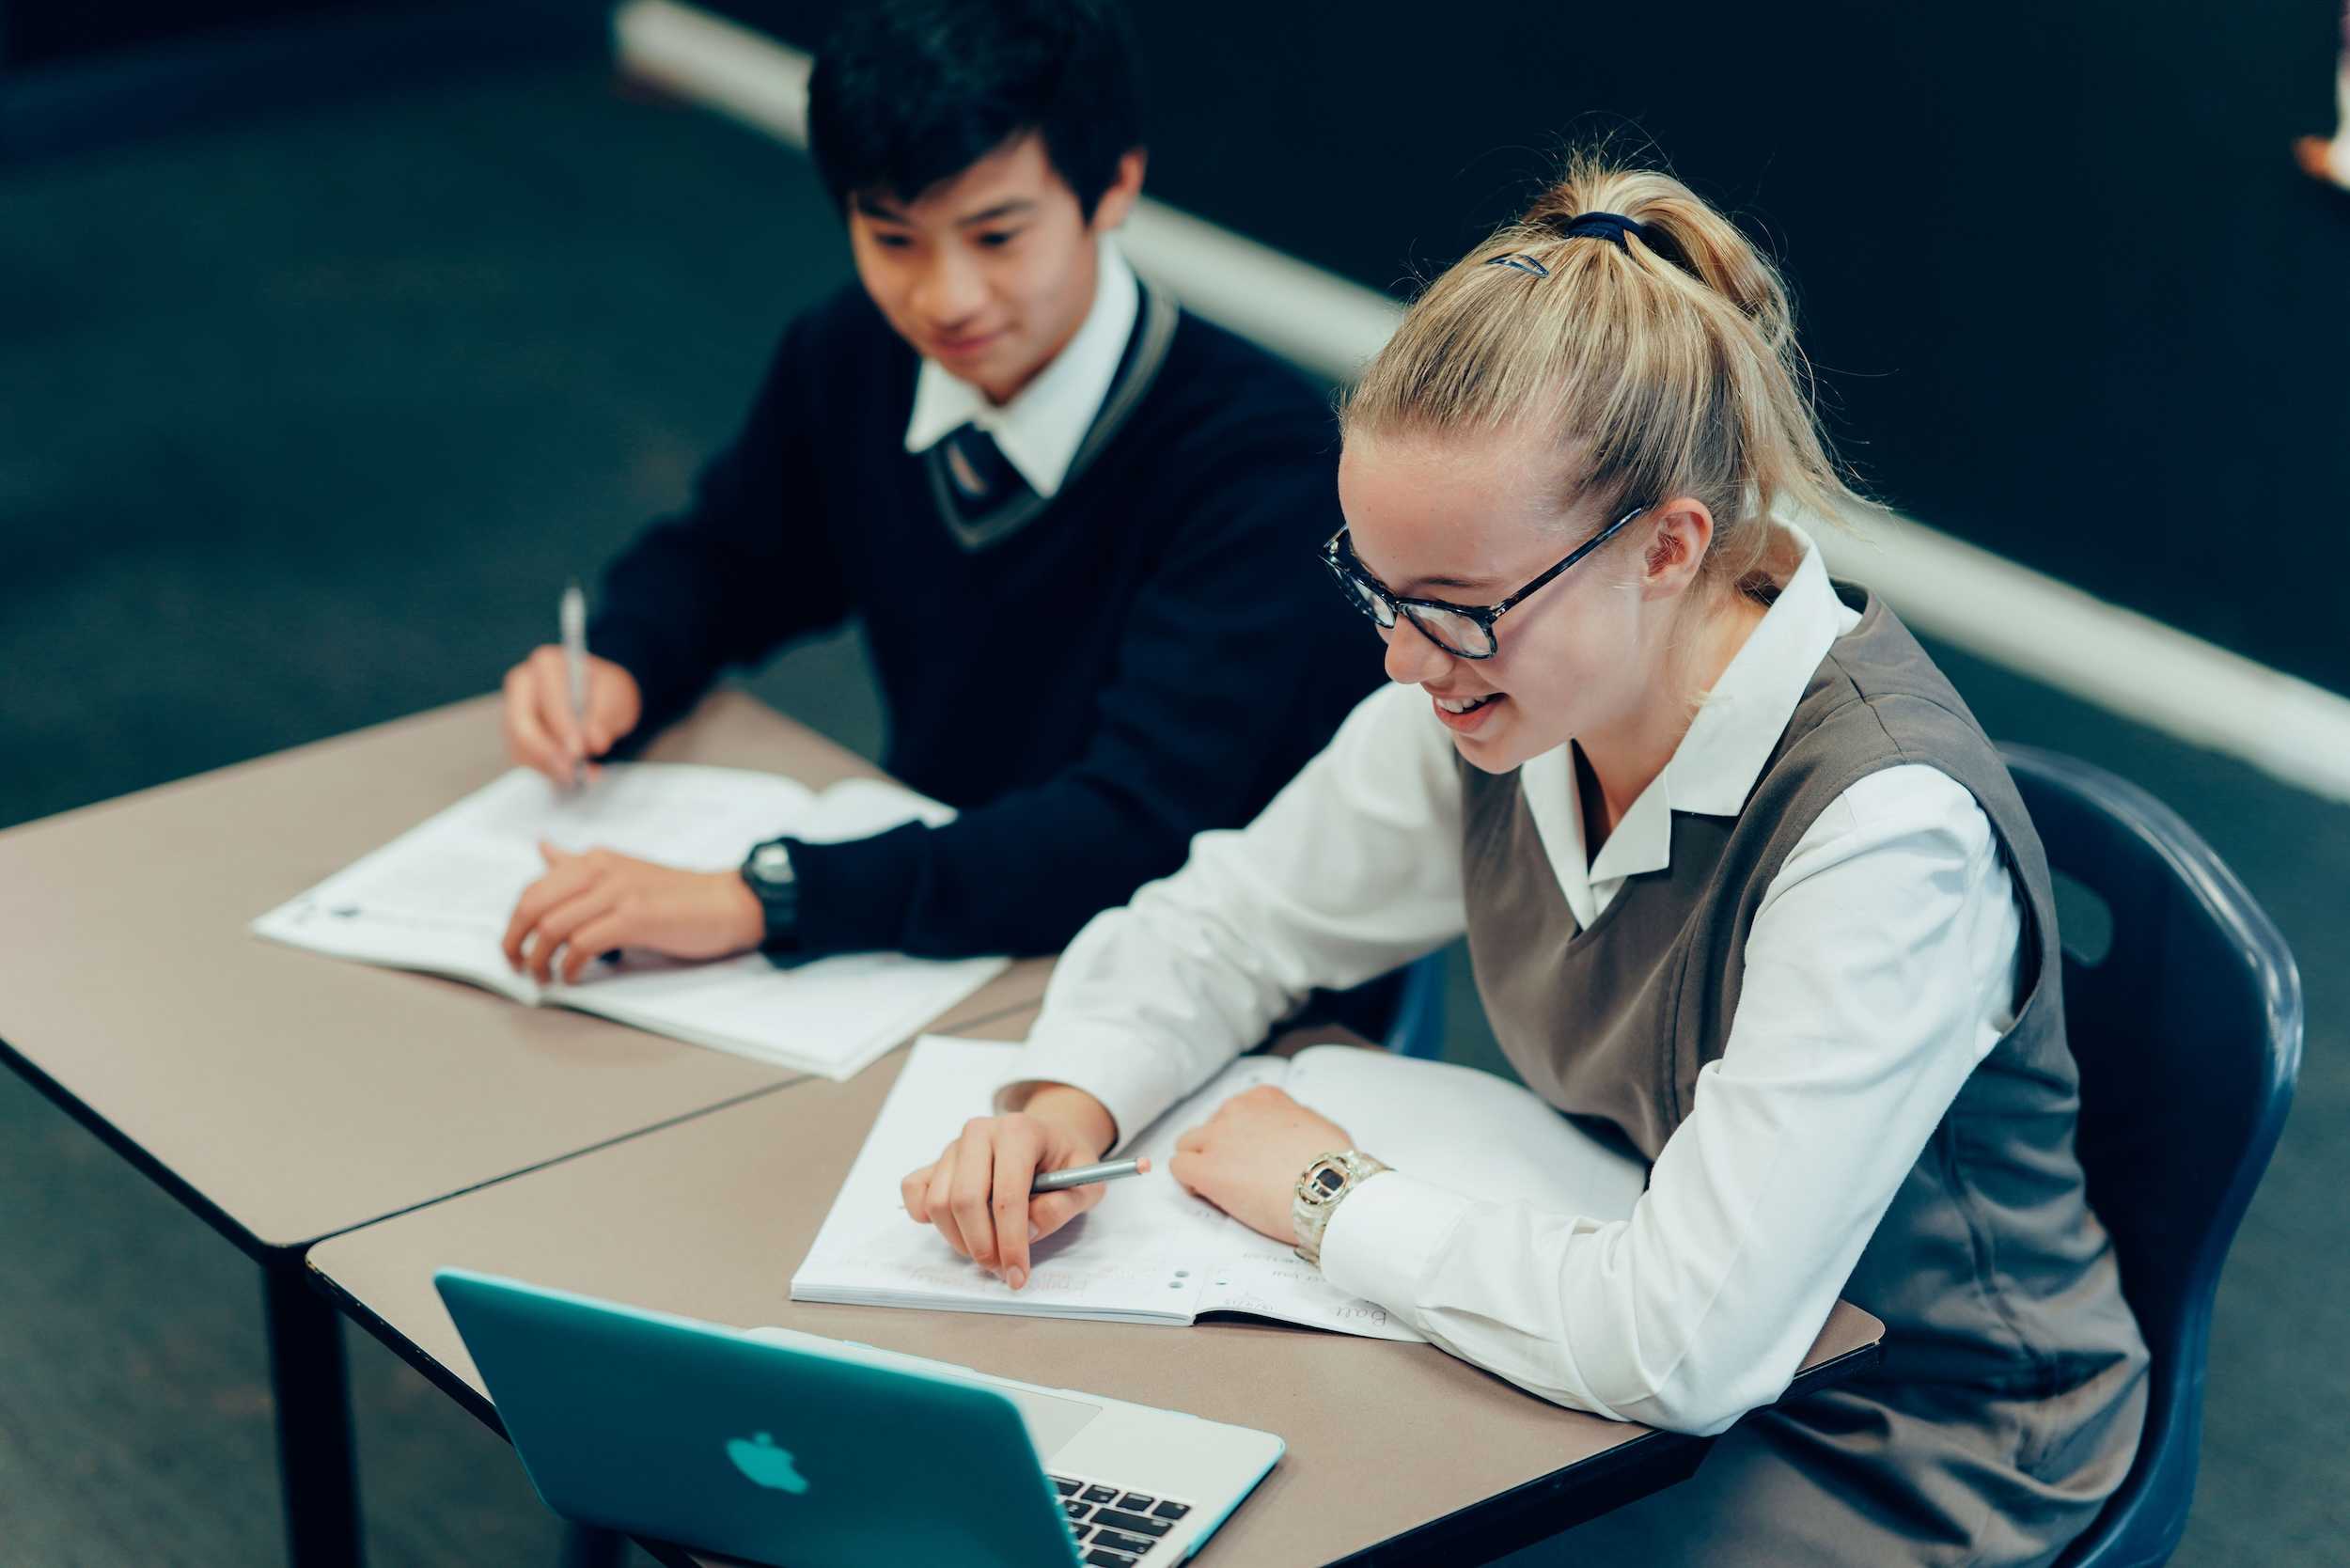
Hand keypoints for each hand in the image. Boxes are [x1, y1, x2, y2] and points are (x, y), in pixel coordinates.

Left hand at [501, 843, 762, 982]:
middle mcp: (600, 869)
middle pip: (533, 905)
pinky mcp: (635, 917)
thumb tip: (542, 848)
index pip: (533, 888)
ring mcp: (618, 891)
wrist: (727, 903)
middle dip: (516, 941)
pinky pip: (582, 944)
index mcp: (594, 860)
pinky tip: (573, 977)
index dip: (514, 923)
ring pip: (553, 926)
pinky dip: (569, 967)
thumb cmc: (677, 895)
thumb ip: (579, 866)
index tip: (515, 948)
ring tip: (544, 978)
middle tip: (519, 967)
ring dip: (540, 960)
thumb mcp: (622, 871)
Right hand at [502, 645, 641, 785]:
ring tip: (581, 778)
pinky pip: (525, 761)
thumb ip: (604, 716)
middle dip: (546, 753)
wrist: (602, 703)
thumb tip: (592, 741)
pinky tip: (572, 777)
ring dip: (549, 768)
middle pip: (521, 725)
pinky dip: (548, 773)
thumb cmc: (606, 692)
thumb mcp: (616, 697)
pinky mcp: (516, 737)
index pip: (549, 697)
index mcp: (548, 664)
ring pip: (521, 747)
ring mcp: (515, 712)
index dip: (562, 726)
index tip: (578, 750)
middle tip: (572, 773)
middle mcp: (524, 686)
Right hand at [901, 1086, 1121, 1291]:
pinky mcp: (936, 1160)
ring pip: (938, 1202)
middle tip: (1001, 1270)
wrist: (1048, 1136)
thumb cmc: (1065, 1160)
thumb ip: (1064, 1206)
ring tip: (987, 1251)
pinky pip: (914, 1190)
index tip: (1018, 1275)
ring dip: (959, 1240)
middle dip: (982, 1246)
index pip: (1007, 1195)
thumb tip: (1027, 1230)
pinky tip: (955, 1228)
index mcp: (1019, 1131)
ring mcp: (954, 1145)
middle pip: (965, 1200)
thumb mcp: (1087, 1182)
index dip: (1011, 1242)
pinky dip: (926, 1216)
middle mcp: (980, 1132)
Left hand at [1169, 1086, 1354, 1243]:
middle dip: (1219, 1149)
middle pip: (1211, 1127)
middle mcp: (1236, 1111)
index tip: (1252, 1155)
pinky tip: (1207, 1194)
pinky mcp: (1206, 1170)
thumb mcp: (1319, 1126)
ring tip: (1220, 1187)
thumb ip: (1296, 1122)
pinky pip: (1178, 1167)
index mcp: (1264, 1099)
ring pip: (1187, 1145)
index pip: (1236, 1111)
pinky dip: (1189, 1181)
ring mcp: (1217, 1139)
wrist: (1329, 1189)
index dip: (1241, 1137)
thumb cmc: (1334, 1164)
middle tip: (1240, 1175)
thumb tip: (1293, 1133)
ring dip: (1199, 1163)